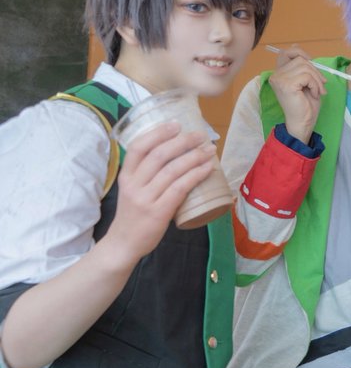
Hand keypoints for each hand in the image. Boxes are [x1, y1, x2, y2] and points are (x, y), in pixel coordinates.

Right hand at [107, 122, 214, 265]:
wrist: (124, 244)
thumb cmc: (134, 214)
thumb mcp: (132, 189)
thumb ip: (146, 173)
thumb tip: (174, 152)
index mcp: (126, 176)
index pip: (138, 147)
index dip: (157, 133)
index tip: (175, 124)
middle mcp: (134, 185)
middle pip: (159, 155)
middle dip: (182, 142)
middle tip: (200, 135)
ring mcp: (145, 198)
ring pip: (172, 170)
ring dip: (194, 157)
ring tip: (209, 150)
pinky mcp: (158, 212)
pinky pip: (180, 188)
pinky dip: (196, 175)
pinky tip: (207, 169)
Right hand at [267, 45, 325, 143]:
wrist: (303, 123)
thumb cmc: (305, 105)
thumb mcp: (306, 82)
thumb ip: (303, 68)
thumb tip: (304, 53)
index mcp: (279, 73)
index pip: (286, 52)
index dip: (300, 52)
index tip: (312, 63)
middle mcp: (276, 75)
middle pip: (300, 59)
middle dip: (315, 71)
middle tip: (321, 84)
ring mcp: (280, 79)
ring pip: (305, 67)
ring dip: (317, 79)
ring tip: (317, 91)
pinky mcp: (287, 85)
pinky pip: (307, 76)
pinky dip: (315, 85)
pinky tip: (314, 94)